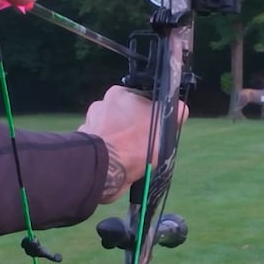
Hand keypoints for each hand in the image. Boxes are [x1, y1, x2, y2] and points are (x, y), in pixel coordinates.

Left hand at [79, 86, 188, 204]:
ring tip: (130, 158)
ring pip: (112, 132)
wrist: (103, 170)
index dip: (150, 116)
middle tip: (143, 146)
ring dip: (120, 142)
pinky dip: (108, 154)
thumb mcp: (165, 128)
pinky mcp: (83, 143)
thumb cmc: (135, 145)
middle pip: (125, 116)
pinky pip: (101, 147)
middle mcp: (100, 105)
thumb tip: (180, 108)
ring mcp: (89, 124)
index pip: (140, 101)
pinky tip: (117, 163)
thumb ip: (175, 113)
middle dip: (133, 129)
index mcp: (119, 94)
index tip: (154, 131)